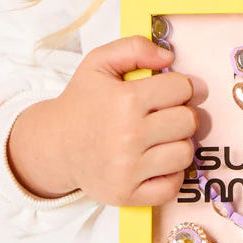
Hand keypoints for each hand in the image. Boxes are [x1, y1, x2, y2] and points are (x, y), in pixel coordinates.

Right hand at [8, 36, 195, 206]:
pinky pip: (172, 186)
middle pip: (189, 121)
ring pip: (185, 153)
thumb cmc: (82, 101)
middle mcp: (128, 136)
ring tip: (161, 137)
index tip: (173, 90)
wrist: (54, 145)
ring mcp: (127, 169)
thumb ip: (135, 47)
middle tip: (166, 114)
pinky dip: (170, 174)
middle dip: (182, 113)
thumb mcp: (100, 62)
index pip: (182, 88)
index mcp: (125, 101)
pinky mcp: (126, 195)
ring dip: (178, 143)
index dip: (182, 86)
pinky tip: (156, 161)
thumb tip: (169, 57)